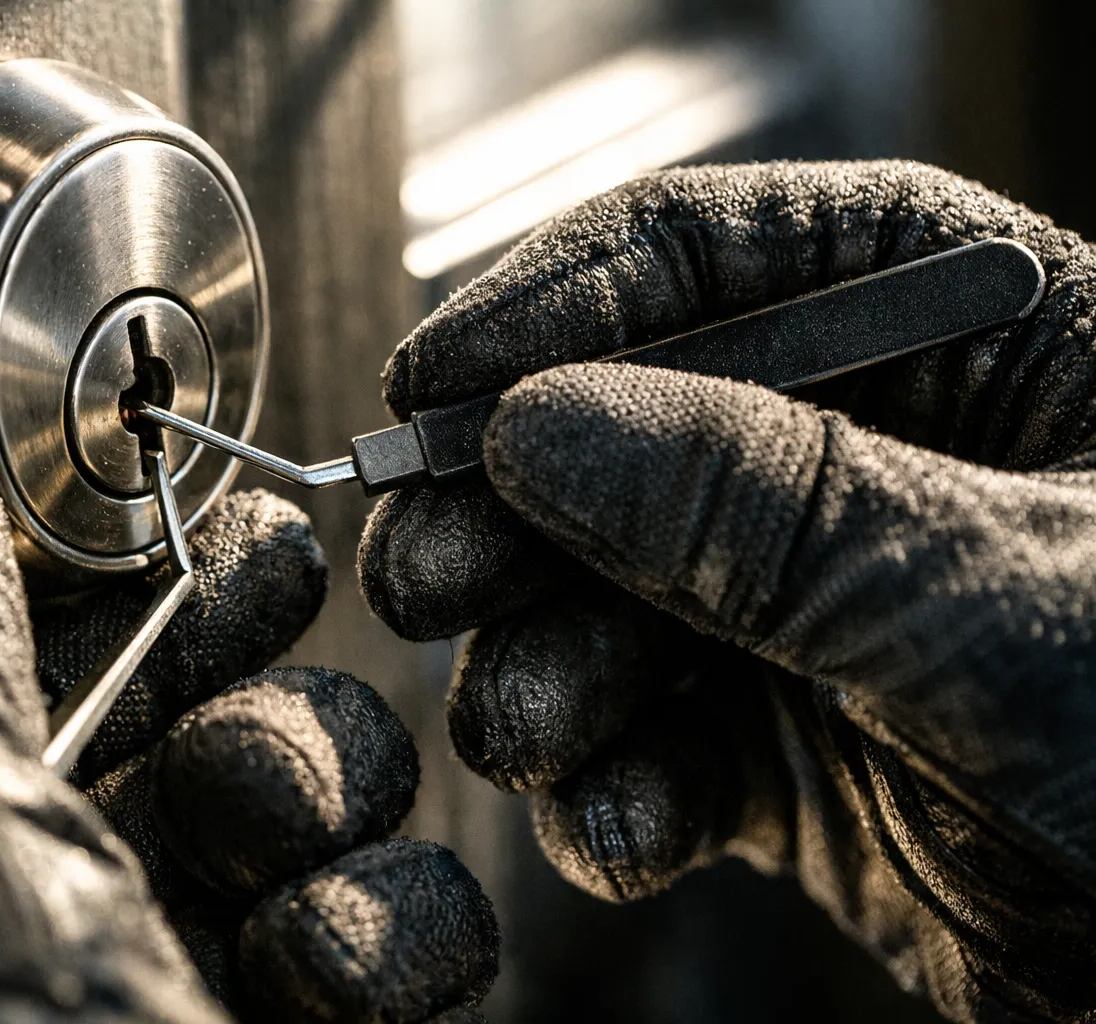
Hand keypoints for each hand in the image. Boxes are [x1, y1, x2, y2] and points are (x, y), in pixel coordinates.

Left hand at [0, 398, 496, 1022]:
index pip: (70, 652)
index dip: (165, 576)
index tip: (240, 530)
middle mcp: (60, 906)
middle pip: (225, 714)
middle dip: (262, 686)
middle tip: (260, 683)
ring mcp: (198, 981)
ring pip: (342, 811)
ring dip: (326, 802)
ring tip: (269, 861)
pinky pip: (423, 939)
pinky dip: (396, 937)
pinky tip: (320, 982)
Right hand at [359, 161, 1095, 1020]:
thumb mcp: (999, 605)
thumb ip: (762, 508)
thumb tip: (536, 426)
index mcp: (985, 339)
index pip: (728, 252)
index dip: (557, 304)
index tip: (430, 389)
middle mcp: (882, 458)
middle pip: (631, 426)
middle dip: (514, 509)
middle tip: (424, 573)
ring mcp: (822, 608)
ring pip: (612, 595)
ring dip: (544, 667)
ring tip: (527, 729)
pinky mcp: (790, 749)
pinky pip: (651, 739)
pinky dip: (612, 791)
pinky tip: (626, 831)